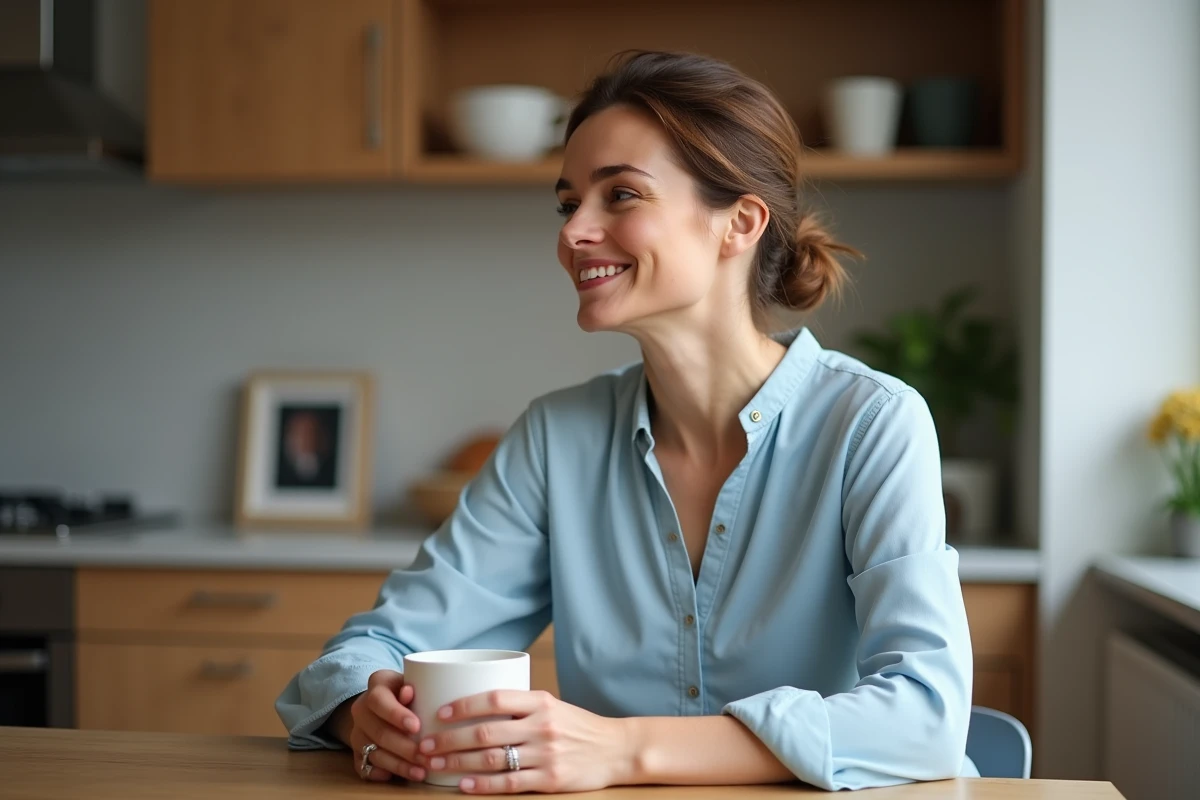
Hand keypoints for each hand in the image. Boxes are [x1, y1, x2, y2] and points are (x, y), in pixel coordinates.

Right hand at [345, 670, 427, 782]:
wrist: (387, 703)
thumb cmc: (411, 691)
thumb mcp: (415, 682)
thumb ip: (415, 686)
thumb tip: (409, 692)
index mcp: (376, 685)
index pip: (379, 700)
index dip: (396, 715)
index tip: (416, 726)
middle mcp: (361, 708)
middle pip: (379, 732)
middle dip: (404, 747)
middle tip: (425, 757)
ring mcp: (357, 732)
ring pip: (373, 753)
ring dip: (398, 765)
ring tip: (420, 771)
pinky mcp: (356, 752)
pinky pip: (365, 767)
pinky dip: (381, 773)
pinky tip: (398, 776)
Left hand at [416, 690, 629, 793]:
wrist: (616, 750)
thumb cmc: (578, 726)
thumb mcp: (552, 706)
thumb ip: (520, 705)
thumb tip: (474, 705)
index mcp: (541, 702)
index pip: (494, 699)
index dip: (463, 706)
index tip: (439, 713)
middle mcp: (542, 726)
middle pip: (485, 731)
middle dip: (449, 739)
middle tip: (424, 744)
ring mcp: (546, 754)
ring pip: (492, 758)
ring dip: (458, 762)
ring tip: (434, 765)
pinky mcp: (550, 779)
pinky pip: (510, 782)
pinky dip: (483, 784)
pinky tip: (464, 784)